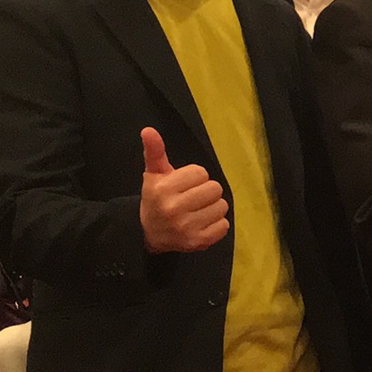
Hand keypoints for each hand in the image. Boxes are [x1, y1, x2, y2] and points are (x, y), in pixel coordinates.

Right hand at [139, 126, 227, 253]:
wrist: (148, 233)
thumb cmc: (156, 199)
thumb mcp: (153, 174)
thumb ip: (155, 151)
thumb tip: (148, 130)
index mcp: (163, 189)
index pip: (201, 173)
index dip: (194, 177)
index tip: (183, 186)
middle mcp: (174, 209)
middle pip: (214, 188)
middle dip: (205, 191)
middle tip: (192, 198)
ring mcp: (187, 227)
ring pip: (222, 206)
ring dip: (212, 207)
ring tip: (197, 211)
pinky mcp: (198, 242)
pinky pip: (224, 225)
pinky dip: (216, 224)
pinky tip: (201, 223)